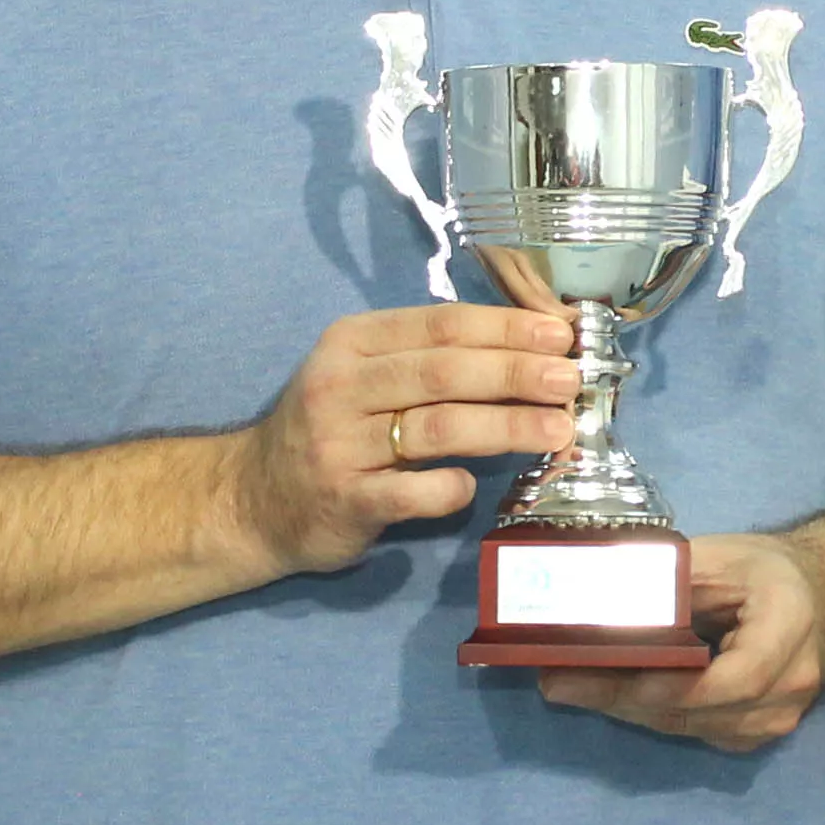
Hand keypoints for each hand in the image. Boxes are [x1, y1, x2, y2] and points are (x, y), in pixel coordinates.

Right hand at [226, 304, 584, 577]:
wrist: (254, 499)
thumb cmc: (332, 431)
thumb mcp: (364, 377)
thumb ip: (431, 361)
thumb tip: (530, 350)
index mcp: (352, 342)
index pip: (441, 325)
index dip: (506, 328)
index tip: (560, 334)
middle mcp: (341, 386)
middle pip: (445, 372)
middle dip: (516, 372)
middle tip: (570, 380)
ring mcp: (340, 444)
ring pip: (438, 427)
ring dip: (506, 426)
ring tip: (557, 427)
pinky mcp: (345, 499)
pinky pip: (413, 491)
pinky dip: (452, 487)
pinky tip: (474, 485)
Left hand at [541, 531, 824, 752]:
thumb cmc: (773, 574)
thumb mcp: (726, 557)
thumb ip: (671, 576)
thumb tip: (600, 588)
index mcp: (789, 632)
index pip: (731, 678)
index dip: (672, 686)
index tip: (612, 677)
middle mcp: (789, 689)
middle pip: (697, 710)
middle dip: (622, 697)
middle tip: (558, 680)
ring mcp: (775, 722)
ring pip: (687, 726)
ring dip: (627, 708)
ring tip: (569, 684)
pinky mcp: (754, 736)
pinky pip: (692, 731)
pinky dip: (650, 713)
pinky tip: (610, 693)